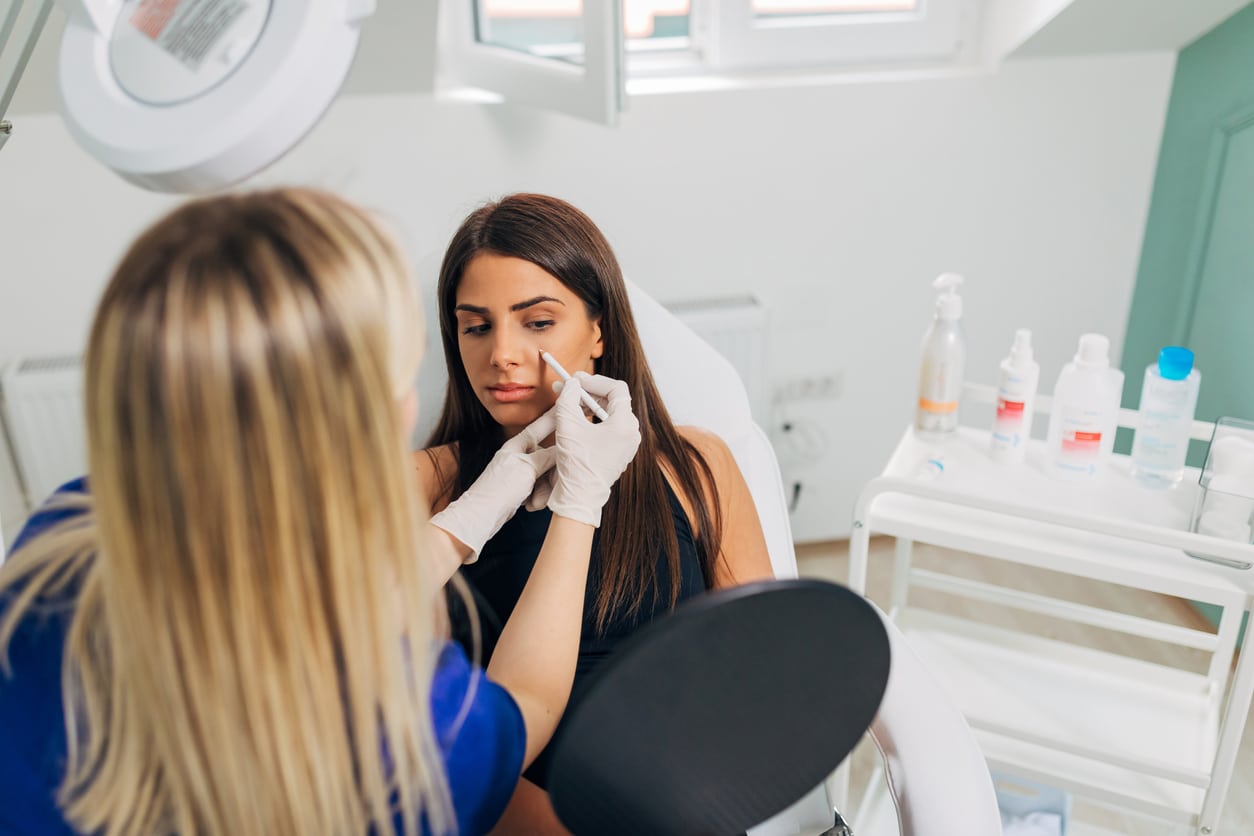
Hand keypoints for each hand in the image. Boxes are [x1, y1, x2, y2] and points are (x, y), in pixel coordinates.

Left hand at [429, 410, 556, 560]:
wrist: (481, 515)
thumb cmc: (498, 489)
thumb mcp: (527, 468)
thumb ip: (547, 456)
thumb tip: (563, 449)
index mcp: (519, 444)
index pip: (542, 425)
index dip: (557, 416)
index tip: (569, 403)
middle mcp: (521, 455)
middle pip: (550, 456)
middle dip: (552, 474)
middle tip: (554, 487)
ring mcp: (521, 471)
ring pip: (547, 474)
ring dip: (545, 490)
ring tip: (534, 502)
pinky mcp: (522, 486)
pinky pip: (540, 487)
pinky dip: (538, 497)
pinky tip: (530, 505)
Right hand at [547, 373, 640, 526]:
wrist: (580, 499)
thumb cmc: (576, 465)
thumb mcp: (567, 425)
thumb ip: (568, 398)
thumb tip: (571, 383)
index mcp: (625, 425)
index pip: (616, 389)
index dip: (595, 380)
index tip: (576, 380)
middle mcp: (632, 434)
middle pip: (615, 401)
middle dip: (590, 392)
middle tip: (570, 388)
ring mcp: (628, 445)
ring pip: (612, 414)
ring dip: (591, 406)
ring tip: (571, 403)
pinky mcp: (620, 453)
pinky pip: (610, 429)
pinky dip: (595, 420)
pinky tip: (578, 421)